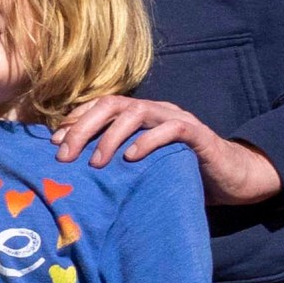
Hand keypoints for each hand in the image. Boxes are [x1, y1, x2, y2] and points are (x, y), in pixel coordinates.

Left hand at [52, 95, 282, 205]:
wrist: (230, 178)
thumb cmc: (179, 173)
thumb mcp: (141, 167)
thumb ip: (115, 162)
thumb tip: (74, 176)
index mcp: (139, 115)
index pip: (100, 107)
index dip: (75, 121)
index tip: (52, 143)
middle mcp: (155, 110)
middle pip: (112, 104)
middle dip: (84, 127)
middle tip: (65, 154)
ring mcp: (176, 119)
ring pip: (137, 112)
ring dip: (111, 136)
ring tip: (96, 162)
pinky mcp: (197, 135)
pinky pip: (171, 129)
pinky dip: (148, 141)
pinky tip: (132, 159)